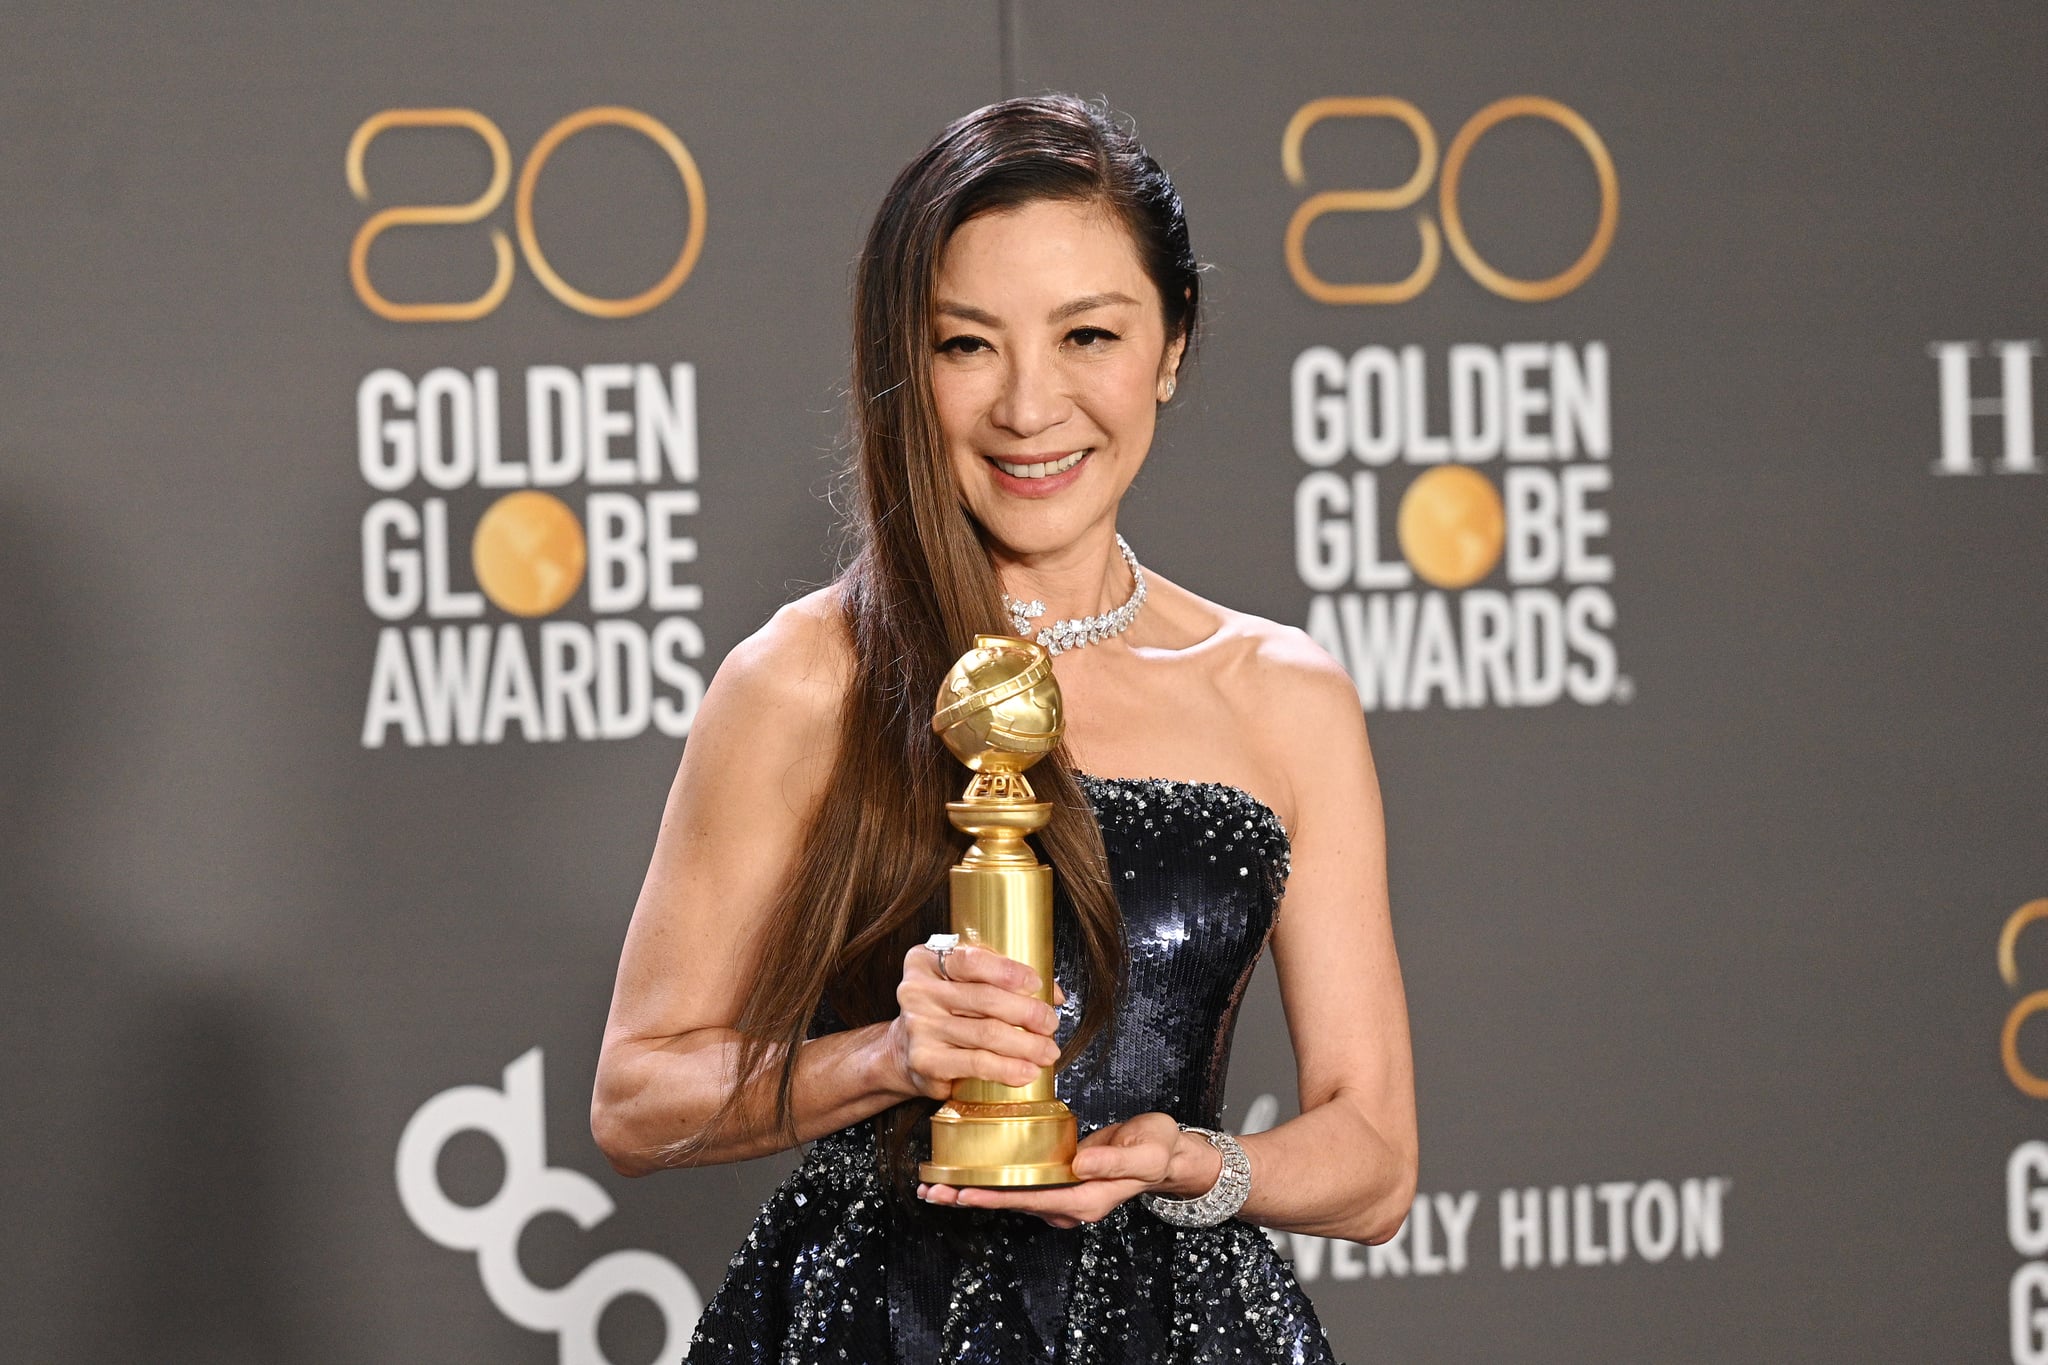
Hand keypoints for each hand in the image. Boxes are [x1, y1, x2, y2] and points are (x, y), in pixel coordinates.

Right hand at [883, 941, 1063, 1100]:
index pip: (972, 961)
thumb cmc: (945, 1012)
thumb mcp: (965, 985)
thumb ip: (1003, 980)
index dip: (1009, 972)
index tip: (1036, 984)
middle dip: (1027, 1012)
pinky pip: (977, 1063)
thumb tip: (1054, 995)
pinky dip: (1007, 1069)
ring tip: (1047, 1051)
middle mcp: (917, 991)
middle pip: (985, 999)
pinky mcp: (926, 1061)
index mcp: (926, 961)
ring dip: (1026, 1044)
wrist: (904, 1053)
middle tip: (1050, 1023)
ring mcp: (919, 1027)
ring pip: (986, 1033)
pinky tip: (1027, 1071)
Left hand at [917, 1113, 1223, 1228]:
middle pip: (1011, 1204)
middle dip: (970, 1198)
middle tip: (930, 1191)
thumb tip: (1079, 1165)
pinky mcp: (1057, 1182)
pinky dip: (989, 1180)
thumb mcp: (1145, 1149)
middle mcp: (1068, 1204)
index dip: (995, 1196)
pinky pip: (1017, 1185)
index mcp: (1086, 1199)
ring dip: (972, 1191)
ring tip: (934, 1186)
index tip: (962, 1191)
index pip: (1032, 1200)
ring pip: (1009, 1196)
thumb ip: (1113, 1160)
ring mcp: (1062, 1196)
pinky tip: (965, 1172)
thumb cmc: (1158, 1147)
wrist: (1166, 1153)